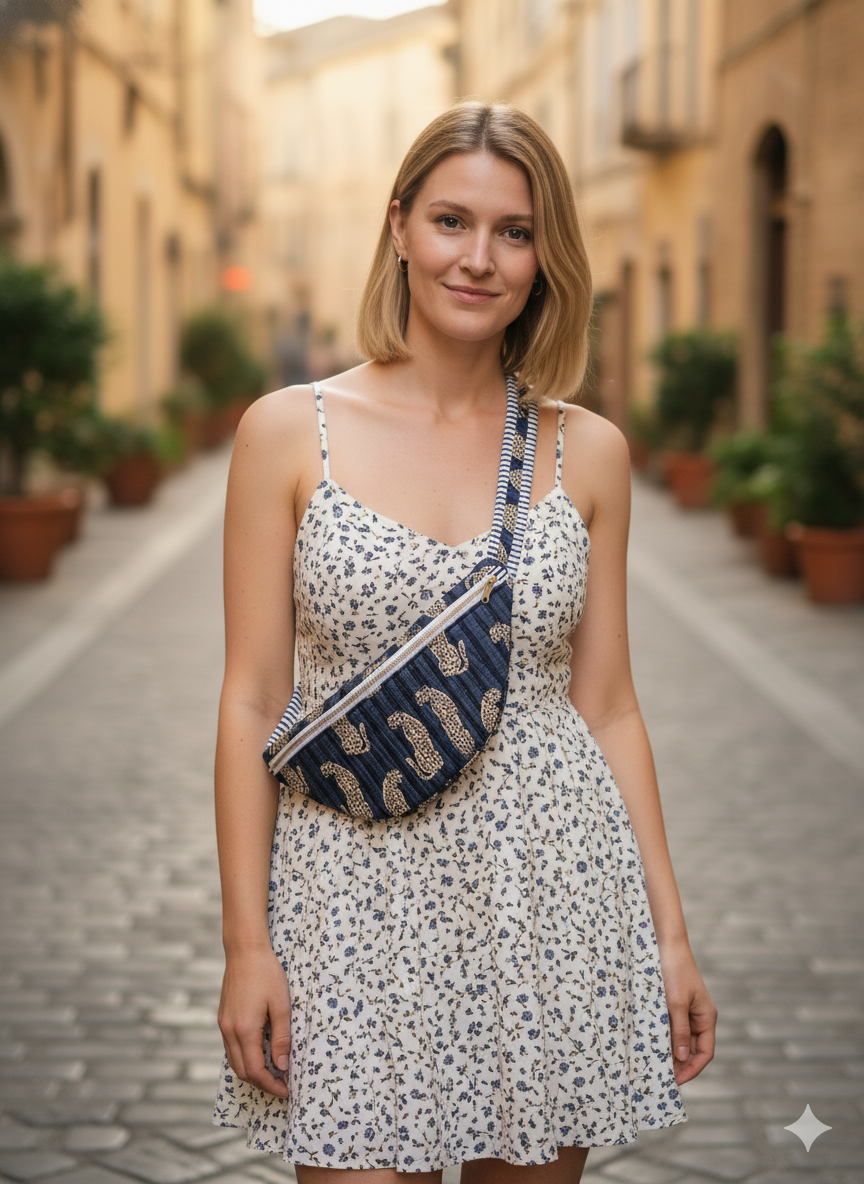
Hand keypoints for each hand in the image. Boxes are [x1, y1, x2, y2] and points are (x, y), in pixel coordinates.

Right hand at [218, 945, 290, 1098]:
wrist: (245, 951)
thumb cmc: (266, 974)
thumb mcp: (281, 1005)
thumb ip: (281, 1038)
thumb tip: (282, 1066)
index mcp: (244, 1030)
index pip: (256, 1071)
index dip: (271, 1084)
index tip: (287, 1090)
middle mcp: (229, 1031)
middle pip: (242, 1071)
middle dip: (262, 1083)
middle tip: (282, 1085)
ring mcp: (223, 1025)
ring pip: (235, 1061)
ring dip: (252, 1072)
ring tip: (273, 1073)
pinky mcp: (223, 1018)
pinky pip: (231, 1048)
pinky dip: (245, 1058)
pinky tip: (260, 1054)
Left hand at [657, 937, 716, 1085]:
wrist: (665, 943)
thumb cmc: (674, 970)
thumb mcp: (676, 1003)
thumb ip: (680, 1030)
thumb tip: (683, 1058)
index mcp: (706, 1018)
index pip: (705, 1053)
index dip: (692, 1069)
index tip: (676, 1081)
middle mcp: (698, 1017)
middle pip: (692, 1048)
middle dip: (679, 1063)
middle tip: (660, 1077)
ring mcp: (686, 1010)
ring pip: (680, 1039)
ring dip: (669, 1051)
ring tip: (653, 1064)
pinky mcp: (673, 1004)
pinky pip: (670, 1026)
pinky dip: (663, 1037)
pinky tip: (650, 1043)